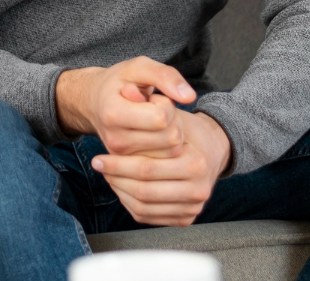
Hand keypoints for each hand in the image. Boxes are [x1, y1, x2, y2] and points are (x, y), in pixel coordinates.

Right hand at [56, 56, 197, 155]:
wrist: (94, 102)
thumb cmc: (119, 81)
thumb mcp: (139, 67)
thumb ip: (165, 76)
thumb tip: (190, 97)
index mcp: (113, 113)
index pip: (161, 118)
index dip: (166, 104)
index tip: (154, 97)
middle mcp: (116, 140)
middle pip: (170, 137)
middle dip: (173, 120)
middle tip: (157, 109)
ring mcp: (122, 156)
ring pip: (172, 151)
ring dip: (173, 133)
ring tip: (156, 120)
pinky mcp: (130, 165)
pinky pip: (166, 161)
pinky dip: (168, 146)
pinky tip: (156, 133)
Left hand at [90, 110, 232, 225]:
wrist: (212, 147)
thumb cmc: (186, 128)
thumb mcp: (170, 110)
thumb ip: (150, 99)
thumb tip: (127, 91)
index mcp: (195, 163)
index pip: (146, 169)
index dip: (117, 164)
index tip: (98, 158)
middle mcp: (199, 189)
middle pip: (144, 191)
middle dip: (115, 178)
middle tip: (98, 167)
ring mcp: (194, 206)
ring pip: (144, 207)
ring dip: (120, 192)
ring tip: (108, 175)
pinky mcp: (187, 218)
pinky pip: (150, 216)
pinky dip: (130, 203)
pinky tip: (121, 187)